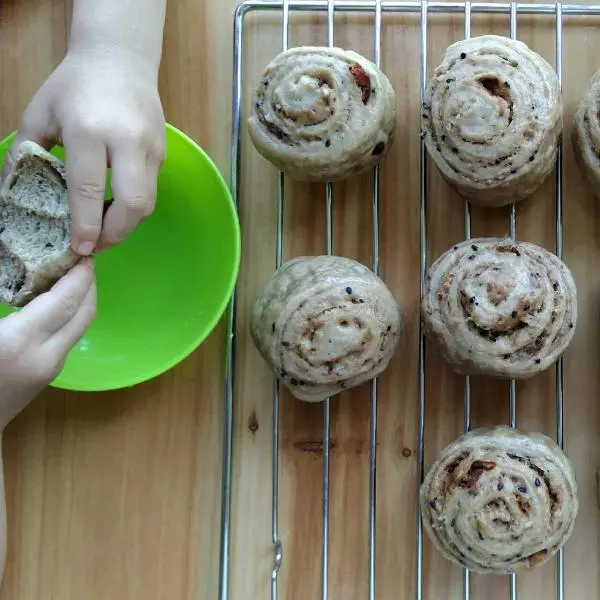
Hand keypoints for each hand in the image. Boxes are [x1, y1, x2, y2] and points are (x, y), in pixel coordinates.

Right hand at [0, 260, 95, 429]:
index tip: (82, 252)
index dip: (79, 275)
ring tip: (71, 273)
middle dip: (89, 283)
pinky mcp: (48, 375)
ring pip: (81, 326)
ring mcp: (50, 369)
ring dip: (82, 298)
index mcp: (18, 342)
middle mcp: (45, 356)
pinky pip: (69, 337)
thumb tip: (7, 264)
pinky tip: (54, 300)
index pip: (65, 301)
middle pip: (85, 313)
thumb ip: (0, 295)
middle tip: (82, 257)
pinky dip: (70, 313)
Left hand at [5, 46, 165, 253]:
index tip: (80, 248)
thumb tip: (11, 196)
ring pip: (147, 203)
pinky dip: (133, 207)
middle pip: (132, 204)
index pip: (89, 188)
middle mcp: (127, 141)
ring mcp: (150, 147)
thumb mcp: (40, 115)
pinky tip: (115, 207)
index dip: (85, 224)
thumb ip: (25, 155)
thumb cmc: (73, 86)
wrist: (120, 59)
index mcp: (89, 130)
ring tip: (104, 231)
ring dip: (127, 225)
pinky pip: (151, 191)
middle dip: (115, 234)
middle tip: (96, 246)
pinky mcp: (162, 153)